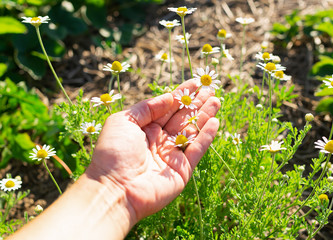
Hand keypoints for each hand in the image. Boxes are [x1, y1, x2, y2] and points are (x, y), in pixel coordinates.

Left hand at [86, 79, 220, 224]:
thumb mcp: (123, 121)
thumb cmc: (113, 153)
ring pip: (192, 132)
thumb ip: (146, 107)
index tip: (194, 82)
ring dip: (204, 116)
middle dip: (196, 103)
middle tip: (210, 88)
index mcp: (145, 128)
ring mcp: (172, 155)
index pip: (167, 108)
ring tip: (216, 100)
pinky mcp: (182, 170)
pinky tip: (214, 122)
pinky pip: (197, 150)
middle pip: (182, 118)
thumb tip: (168, 96)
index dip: (181, 94)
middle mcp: (160, 140)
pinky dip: (206, 137)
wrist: (114, 189)